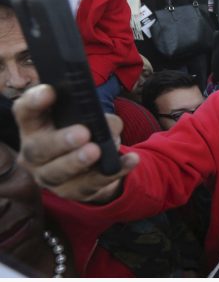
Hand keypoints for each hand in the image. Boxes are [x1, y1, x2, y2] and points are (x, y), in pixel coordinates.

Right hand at [13, 85, 138, 202]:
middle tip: (83, 133)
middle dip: (61, 141)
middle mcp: (34, 154)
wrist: (88, 166)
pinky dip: (115, 171)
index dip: (34, 101)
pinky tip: (131, 160)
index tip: (50, 91)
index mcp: (34, 126)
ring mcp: (50, 176)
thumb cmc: (80, 130)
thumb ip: (92, 114)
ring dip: (79, 161)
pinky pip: (94, 183)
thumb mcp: (82, 117)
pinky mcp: (73, 191)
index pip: (25, 111)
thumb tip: (110, 124)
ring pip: (59, 173)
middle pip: (39, 149)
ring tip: (97, 150)